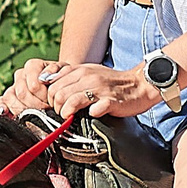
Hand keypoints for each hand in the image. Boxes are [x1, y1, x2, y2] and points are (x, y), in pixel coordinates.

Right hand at [0, 58, 62, 119]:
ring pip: (11, 98)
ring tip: (36, 113)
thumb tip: (43, 79)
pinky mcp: (8, 97)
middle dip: (36, 106)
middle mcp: (21, 74)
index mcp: (33, 65)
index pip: (34, 86)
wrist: (61, 86)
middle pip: (22, 93)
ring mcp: (13, 86)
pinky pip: (0, 101)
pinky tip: (5, 112)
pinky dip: (2, 107)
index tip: (53, 103)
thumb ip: (55, 72)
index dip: (44, 97)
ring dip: (24, 110)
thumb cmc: (62, 80)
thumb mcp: (65, 73)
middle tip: (47, 111)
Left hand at [38, 59, 156, 119]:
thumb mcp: (88, 72)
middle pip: (58, 94)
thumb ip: (69, 76)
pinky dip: (90, 114)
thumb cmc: (112, 82)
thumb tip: (46, 81)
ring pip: (70, 101)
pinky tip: (91, 115)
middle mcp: (88, 77)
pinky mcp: (111, 101)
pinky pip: (94, 109)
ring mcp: (99, 89)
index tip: (56, 105)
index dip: (50, 98)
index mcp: (80, 70)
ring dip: (66, 113)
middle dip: (56, 108)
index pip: (52, 84)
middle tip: (62, 114)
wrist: (139, 85)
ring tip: (70, 117)